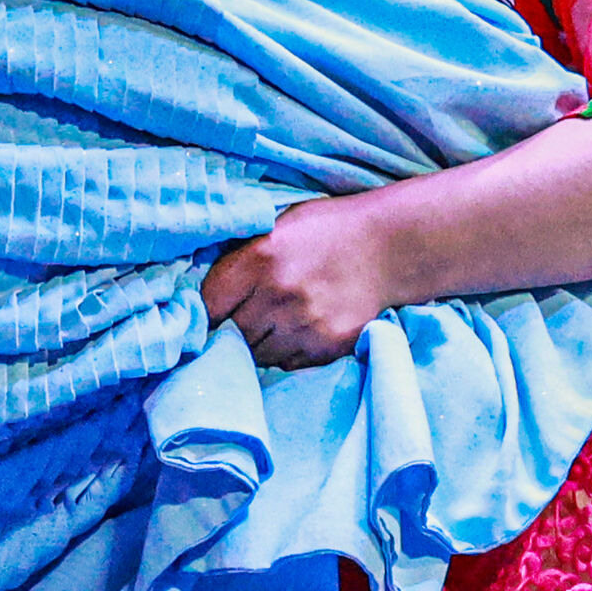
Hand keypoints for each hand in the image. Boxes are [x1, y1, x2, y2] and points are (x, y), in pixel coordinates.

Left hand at [200, 196, 394, 367]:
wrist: (392, 247)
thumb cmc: (327, 231)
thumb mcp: (277, 226)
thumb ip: (241, 259)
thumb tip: (199, 295)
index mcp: (260, 257)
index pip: (208, 304)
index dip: (206, 312)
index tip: (211, 314)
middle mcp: (279, 294)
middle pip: (231, 334)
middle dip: (232, 330)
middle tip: (242, 320)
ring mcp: (305, 324)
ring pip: (257, 354)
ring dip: (258, 345)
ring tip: (274, 324)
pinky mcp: (327, 346)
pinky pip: (288, 363)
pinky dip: (286, 353)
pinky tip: (299, 331)